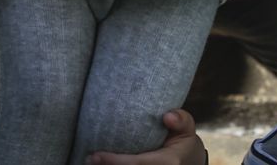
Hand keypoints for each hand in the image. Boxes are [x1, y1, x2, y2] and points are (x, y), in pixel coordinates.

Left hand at [87, 110, 205, 164]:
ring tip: (91, 162)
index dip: (114, 162)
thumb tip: (168, 116)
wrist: (189, 164)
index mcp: (168, 163)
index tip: (95, 155)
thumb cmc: (184, 144)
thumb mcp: (187, 130)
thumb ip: (181, 120)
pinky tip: (101, 164)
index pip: (136, 164)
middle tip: (88, 158)